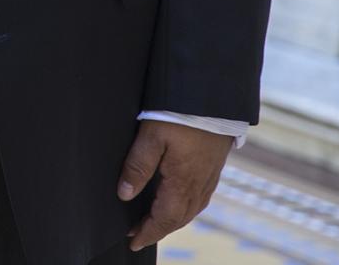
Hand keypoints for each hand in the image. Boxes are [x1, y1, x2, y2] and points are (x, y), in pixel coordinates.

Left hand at [117, 119, 233, 249]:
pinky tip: (178, 202)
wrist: (214, 97)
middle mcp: (199, 185)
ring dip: (172, 220)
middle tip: (138, 233)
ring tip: (154, 222)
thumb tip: (124, 195)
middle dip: (158, 229)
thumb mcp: (151, 135)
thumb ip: (137, 166)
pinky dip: (186, 208)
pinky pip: (200, 198)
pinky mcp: (214, 167)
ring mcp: (210, 177)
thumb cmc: (182, 113)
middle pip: (178, 219)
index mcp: (183, 182)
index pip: (163, 218)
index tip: (133, 241)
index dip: (148, 232)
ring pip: (190, 210)